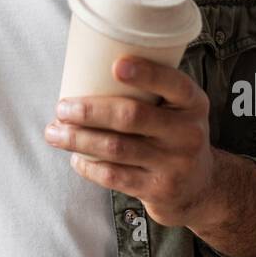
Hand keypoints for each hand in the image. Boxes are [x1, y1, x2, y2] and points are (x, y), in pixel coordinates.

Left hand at [43, 55, 221, 231]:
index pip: (173, 84)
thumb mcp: (178, 108)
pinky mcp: (158, 191)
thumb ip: (149, 91)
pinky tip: (75, 157)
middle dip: (90, 111)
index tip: (116, 65)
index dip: (146, 74)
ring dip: (78, 139)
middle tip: (62, 108)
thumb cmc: (174, 134)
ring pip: (116, 149)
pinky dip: (89, 166)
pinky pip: (114, 177)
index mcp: (193, 103)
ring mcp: (174, 165)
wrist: (201, 187)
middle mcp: (188, 133)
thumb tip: (88, 67)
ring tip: (54, 133)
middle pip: (132, 117)